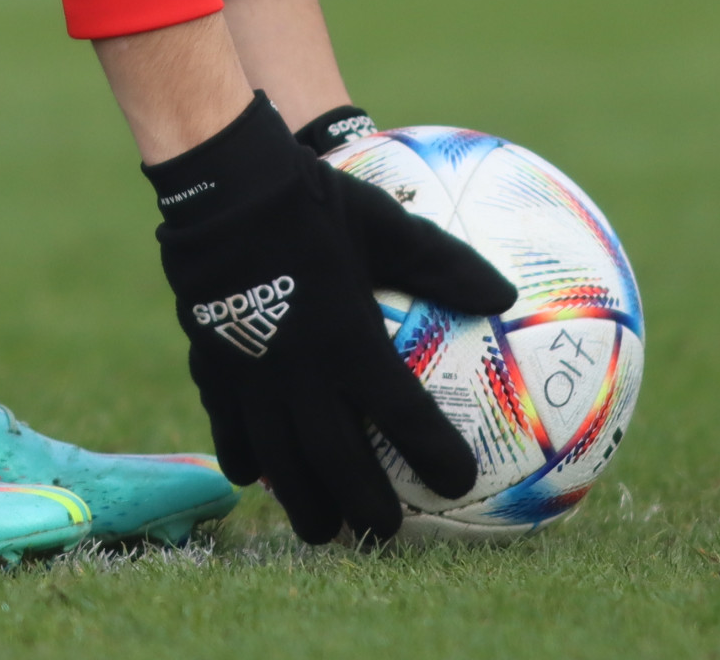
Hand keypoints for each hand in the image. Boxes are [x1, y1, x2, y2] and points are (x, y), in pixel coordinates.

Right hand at [147, 94, 515, 542]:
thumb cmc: (312, 200)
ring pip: (277, 458)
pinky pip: (227, 424)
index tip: (459, 482)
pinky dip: (241, 456)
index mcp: (350, 341)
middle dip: (362, 504)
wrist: (223, 186)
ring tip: (319, 530)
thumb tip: (506, 292)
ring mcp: (251, 374)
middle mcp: (301, 372)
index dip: (434, 455)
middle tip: (383, 533)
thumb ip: (445, 264)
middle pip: (336, 460)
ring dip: (301, 499)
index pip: (403, 416)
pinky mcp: (213, 364)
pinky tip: (250, 474)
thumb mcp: (389, 224)